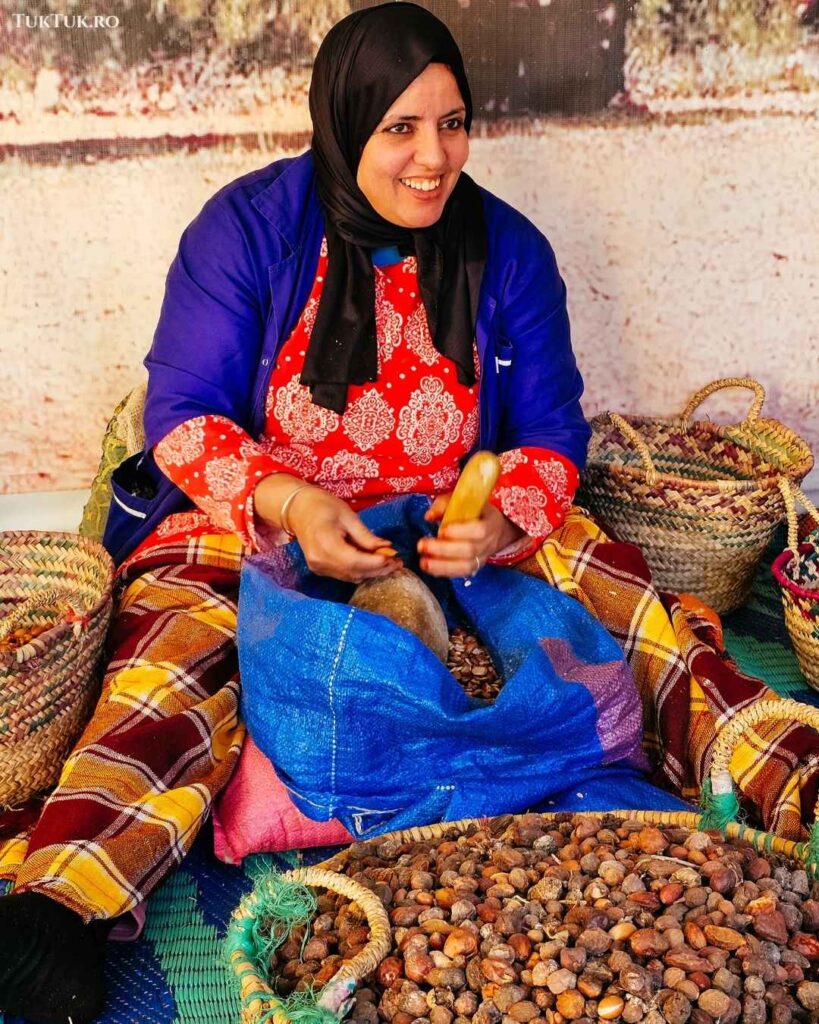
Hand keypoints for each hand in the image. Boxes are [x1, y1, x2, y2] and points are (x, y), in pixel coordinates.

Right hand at [254, 473, 400, 582]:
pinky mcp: (319, 569)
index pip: (355, 562)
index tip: (395, 558)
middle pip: (355, 573)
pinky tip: (373, 563)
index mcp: (325, 544)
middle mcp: (319, 561)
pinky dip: (361, 571)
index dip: (377, 563)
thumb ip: (366, 536)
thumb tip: (387, 548)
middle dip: (378, 569)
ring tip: (389, 562)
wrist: (297, 509)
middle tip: (398, 563)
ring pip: (351, 577)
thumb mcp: (348, 515)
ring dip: (371, 572)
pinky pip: (344, 575)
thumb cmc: (323, 505)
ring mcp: (318, 567)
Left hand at [418, 493, 523, 577]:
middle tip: (422, 545)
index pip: (479, 530)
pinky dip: (444, 572)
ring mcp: (482, 557)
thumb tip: (429, 516)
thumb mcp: (463, 500)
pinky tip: (429, 568)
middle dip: (443, 549)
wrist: (493, 527)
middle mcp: (489, 542)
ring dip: (442, 565)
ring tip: (423, 562)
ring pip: (465, 566)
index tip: (441, 531)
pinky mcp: (474, 567)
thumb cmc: (474, 511)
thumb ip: (444, 505)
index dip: (460, 532)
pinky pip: (460, 573)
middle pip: (469, 550)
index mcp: (490, 522)